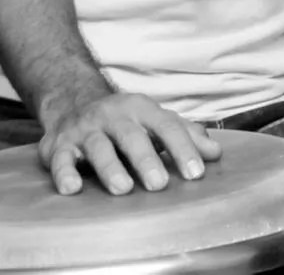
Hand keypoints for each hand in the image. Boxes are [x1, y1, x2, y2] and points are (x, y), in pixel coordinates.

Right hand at [38, 88, 221, 195]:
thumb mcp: (156, 121)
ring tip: (123, 189)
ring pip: (98, 147)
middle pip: (132, 137)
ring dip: (110, 168)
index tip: (196, 174)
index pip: (167, 127)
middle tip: (160, 185)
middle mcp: (113, 116)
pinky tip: (72, 188)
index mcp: (142, 109)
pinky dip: (64, 173)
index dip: (183, 149)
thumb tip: (216, 154)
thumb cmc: (127, 121)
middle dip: (146, 160)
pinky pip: (59, 159)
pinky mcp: (57, 145)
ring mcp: (85, 129)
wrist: (73, 102)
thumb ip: (186, 136)